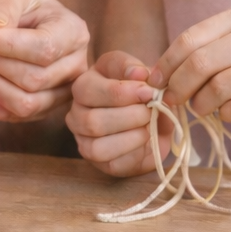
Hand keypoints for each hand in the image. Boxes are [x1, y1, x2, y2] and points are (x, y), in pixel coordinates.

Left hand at [0, 0, 89, 121]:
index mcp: (74, 32)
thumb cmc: (18, 4)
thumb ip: (0, 5)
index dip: (6, 47)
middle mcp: (76, 67)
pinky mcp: (41, 110)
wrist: (22, 22)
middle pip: (33, 80)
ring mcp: (61, 93)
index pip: (43, 48)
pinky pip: (11, 115)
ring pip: (24, 104)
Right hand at [65, 50, 170, 176]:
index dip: (122, 92)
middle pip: (92, 121)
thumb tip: (138, 73)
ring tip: (149, 127)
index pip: (90, 90)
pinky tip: (145, 140)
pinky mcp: (97, 160)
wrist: (154, 118)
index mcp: (83, 86)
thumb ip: (135, 68)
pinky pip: (110, 162)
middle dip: (129, 117)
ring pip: (97, 146)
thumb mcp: (138, 72)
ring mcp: (83, 139)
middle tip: (151, 111)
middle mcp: (76, 113)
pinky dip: (133, 152)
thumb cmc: (140, 91)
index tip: (149, 92)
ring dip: (131, 137)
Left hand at [150, 6, 230, 128]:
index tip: (154, 80)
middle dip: (178, 86)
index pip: (191, 38)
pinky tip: (228, 114)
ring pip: (217, 88)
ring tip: (201, 109)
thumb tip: (163, 71)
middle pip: (200, 63)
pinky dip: (226, 116)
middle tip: (171, 101)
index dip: (166, 62)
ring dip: (201, 104)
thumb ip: (215, 48)